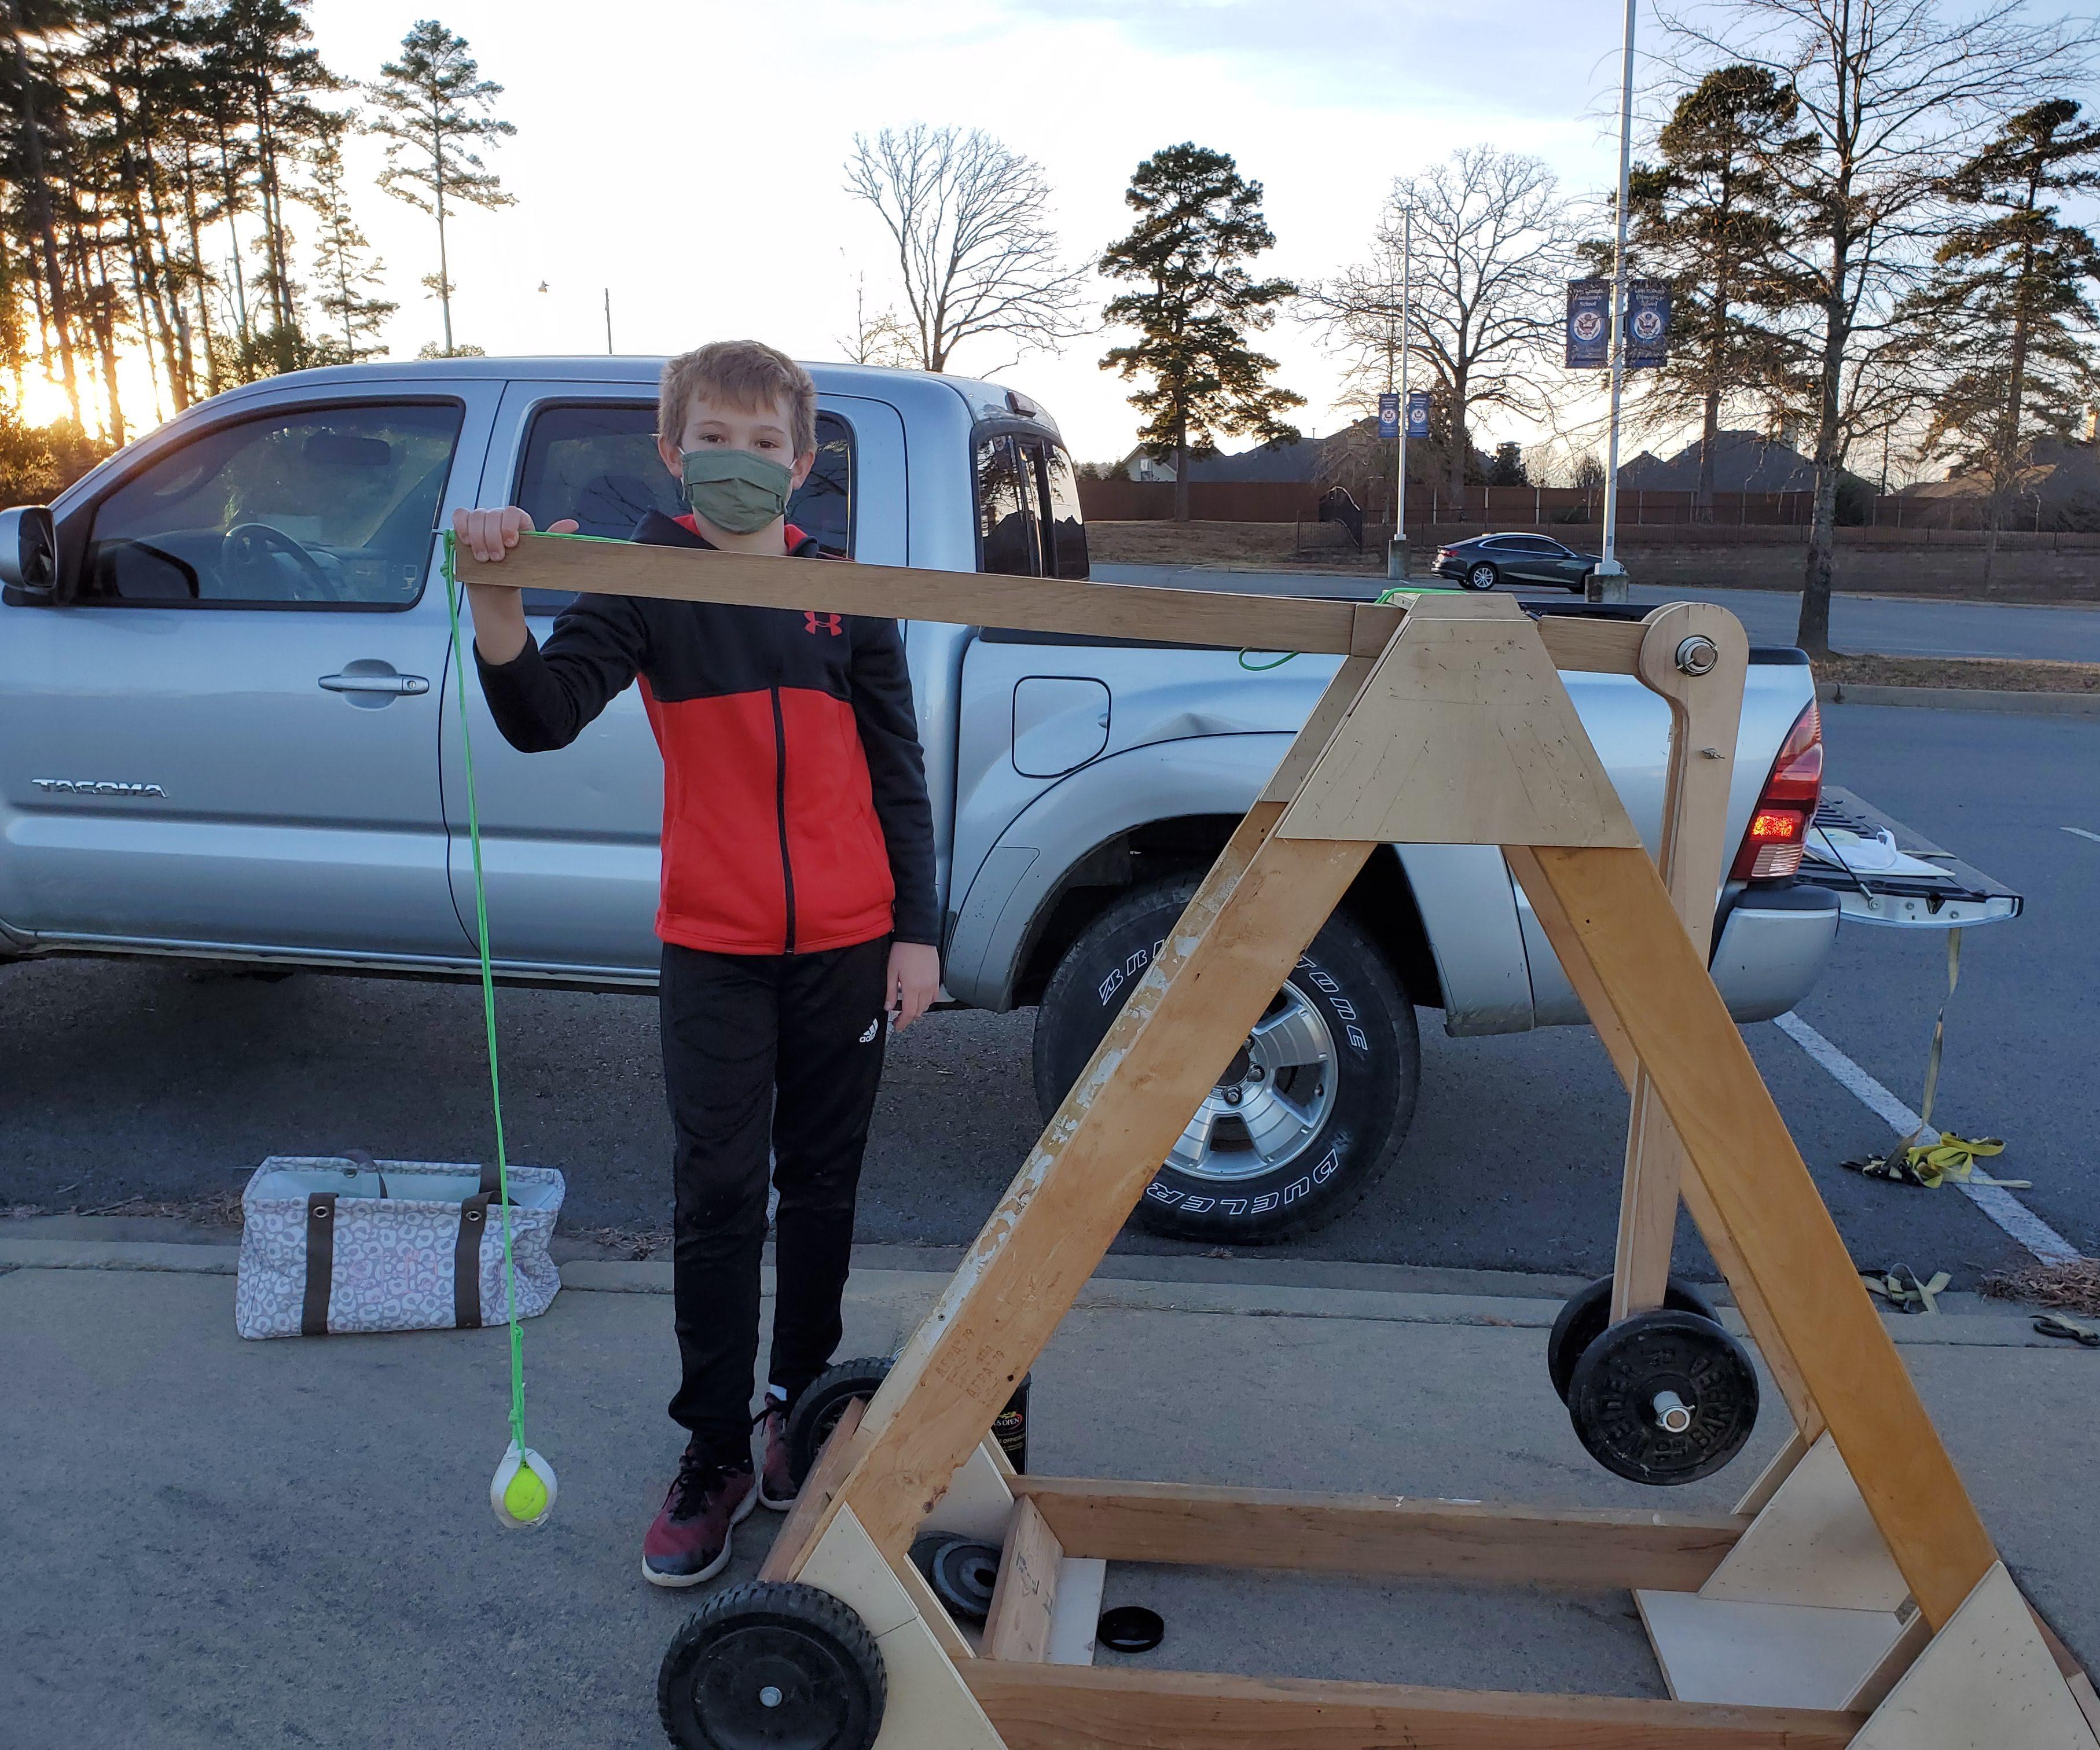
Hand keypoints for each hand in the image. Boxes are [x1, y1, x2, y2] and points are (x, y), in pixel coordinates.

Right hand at [451, 507, 577, 663]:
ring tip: (484, 559)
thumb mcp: (536, 557)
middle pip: (491, 515)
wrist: (499, 584)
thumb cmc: (518, 569)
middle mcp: (499, 517)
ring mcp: (481, 521)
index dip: (509, 526)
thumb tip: (573, 524)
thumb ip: (551, 538)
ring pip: (475, 517)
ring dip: (478, 539)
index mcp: (518, 521)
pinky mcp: (465, 527)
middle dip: (492, 539)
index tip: (511, 544)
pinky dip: (462, 527)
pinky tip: (467, 543)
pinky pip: (460, 517)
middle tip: (497, 559)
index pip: (513, 513)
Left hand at [885, 942, 940, 1032]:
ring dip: (917, 1011)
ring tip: (908, 1009)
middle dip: (909, 1018)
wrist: (918, 936)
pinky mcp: (937, 978)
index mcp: (912, 988)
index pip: (909, 1013)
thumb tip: (888, 1007)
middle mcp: (925, 988)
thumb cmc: (903, 951)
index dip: (902, 1023)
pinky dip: (926, 1002)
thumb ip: (890, 992)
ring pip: (927, 1006)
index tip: (897, 1026)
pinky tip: (919, 998)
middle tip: (900, 1019)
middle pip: (919, 1012)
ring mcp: (933, 984)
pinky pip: (933, 997)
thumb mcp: (891, 972)